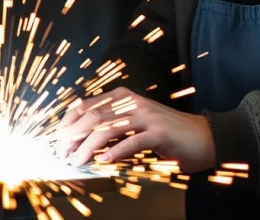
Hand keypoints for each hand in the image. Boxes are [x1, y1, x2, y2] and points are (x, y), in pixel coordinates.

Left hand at [55, 87, 215, 172]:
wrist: (202, 137)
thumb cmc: (167, 133)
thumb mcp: (135, 124)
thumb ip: (112, 124)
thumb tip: (81, 135)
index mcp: (125, 98)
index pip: (88, 105)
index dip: (69, 122)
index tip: (57, 138)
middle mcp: (134, 103)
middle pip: (94, 116)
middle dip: (74, 135)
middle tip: (63, 152)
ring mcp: (147, 116)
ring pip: (109, 128)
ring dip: (89, 147)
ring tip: (78, 160)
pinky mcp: (160, 133)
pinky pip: (132, 142)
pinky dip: (115, 152)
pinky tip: (104, 161)